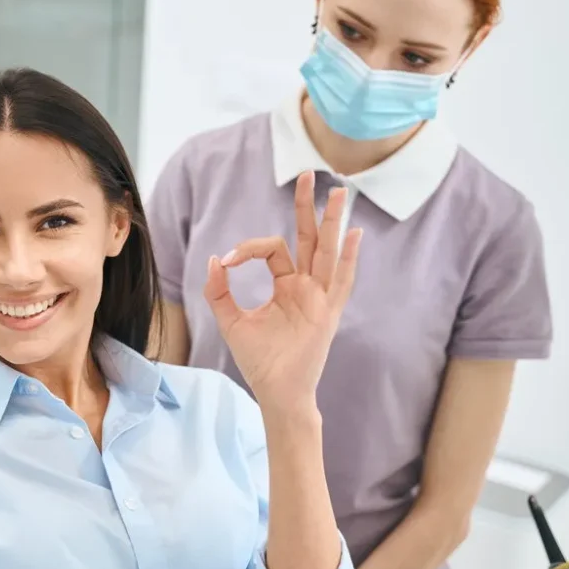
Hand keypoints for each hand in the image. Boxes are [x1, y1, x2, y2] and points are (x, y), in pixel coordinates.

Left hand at [204, 171, 361, 412]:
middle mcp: (307, 286)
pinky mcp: (327, 313)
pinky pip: (341, 282)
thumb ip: (219, 292)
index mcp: (286, 284)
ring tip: (338, 192)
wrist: (276, 393)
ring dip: (332, 222)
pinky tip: (354, 234)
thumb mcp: (231, 322)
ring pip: (327, 251)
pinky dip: (348, 259)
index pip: (273, 248)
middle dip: (308, 207)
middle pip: (310, 237)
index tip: (226, 261)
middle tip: (308, 174)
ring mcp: (320, 298)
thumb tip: (214, 260)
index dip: (248, 247)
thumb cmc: (259, 361)